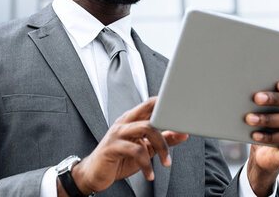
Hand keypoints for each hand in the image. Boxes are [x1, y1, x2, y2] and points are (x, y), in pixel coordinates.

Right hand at [59, 97, 187, 195]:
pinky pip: (136, 150)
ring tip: (166, 163)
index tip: (184, 115)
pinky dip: (146, 164)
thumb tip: (183, 133)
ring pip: (146, 128)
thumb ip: (163, 139)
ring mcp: (117, 133)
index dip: (168, 106)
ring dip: (161, 147)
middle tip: (181, 129)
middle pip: (149, 108)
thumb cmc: (120, 159)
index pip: (151, 104)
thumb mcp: (146, 149)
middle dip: (166, 117)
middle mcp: (125, 121)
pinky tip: (150, 174)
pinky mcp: (112, 147)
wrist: (94, 174)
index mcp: (132, 119)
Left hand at [244, 79, 278, 195]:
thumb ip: (268, 101)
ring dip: (267, 118)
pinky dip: (268, 136)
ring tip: (250, 118)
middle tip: (257, 98)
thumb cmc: (267, 127)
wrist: (266, 154)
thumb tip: (256, 92)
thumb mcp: (268, 111)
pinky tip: (255, 135)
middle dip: (275, 98)